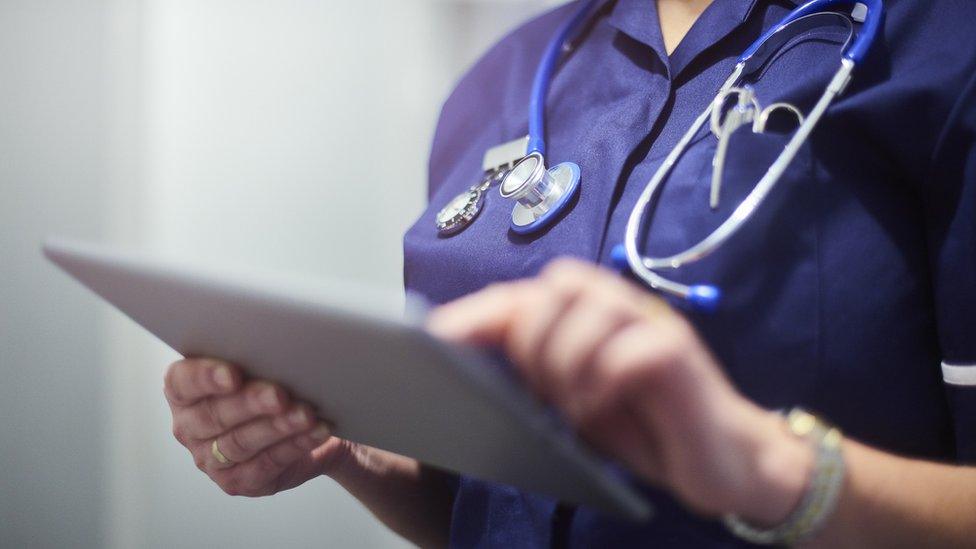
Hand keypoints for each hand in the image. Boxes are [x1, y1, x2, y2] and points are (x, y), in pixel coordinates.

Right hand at [164, 358, 357, 496]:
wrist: (307, 425)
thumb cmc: (274, 384)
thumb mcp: (259, 366)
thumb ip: (254, 357)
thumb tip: (275, 346)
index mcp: (183, 392)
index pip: (182, 383)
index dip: (205, 378)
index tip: (232, 374)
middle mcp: (189, 427)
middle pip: (214, 415)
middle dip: (250, 403)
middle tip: (279, 394)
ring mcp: (210, 459)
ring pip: (241, 443)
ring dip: (277, 427)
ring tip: (305, 414)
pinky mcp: (237, 482)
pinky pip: (267, 464)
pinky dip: (294, 446)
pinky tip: (315, 431)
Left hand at [427, 259, 812, 525]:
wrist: (721, 459)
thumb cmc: (642, 426)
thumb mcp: (576, 399)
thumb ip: (536, 373)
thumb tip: (470, 370)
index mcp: (588, 313)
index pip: (522, 297)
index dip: (475, 314)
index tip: (432, 339)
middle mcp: (620, 305)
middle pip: (553, 286)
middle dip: (532, 340)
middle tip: (542, 390)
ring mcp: (652, 324)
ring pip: (586, 305)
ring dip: (565, 360)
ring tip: (572, 405)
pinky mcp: (680, 353)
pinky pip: (630, 348)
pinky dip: (603, 381)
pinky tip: (598, 410)